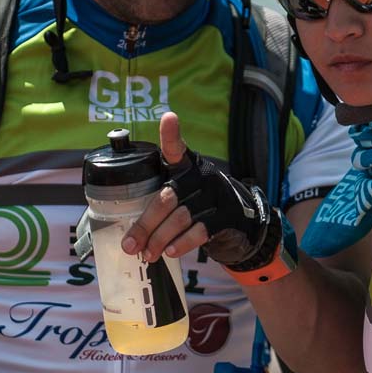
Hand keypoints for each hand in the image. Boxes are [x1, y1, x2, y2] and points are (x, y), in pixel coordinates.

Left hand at [122, 111, 276, 267]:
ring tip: (148, 254)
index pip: (177, 148)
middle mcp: (203, 176)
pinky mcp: (228, 216)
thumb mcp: (182, 194)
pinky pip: (200, 231)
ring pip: (181, 217)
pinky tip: (171, 251)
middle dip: (146, 224)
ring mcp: (217, 195)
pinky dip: (183, 243)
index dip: (172, 134)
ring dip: (160, 238)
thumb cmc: (199, 206)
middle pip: (168, 197)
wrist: (242, 223)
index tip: (169, 118)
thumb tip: (131, 239)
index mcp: (188, 166)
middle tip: (130, 245)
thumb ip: (159, 206)